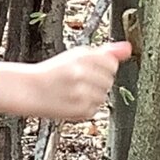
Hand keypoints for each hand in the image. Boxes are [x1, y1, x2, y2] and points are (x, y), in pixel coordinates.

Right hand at [0, 41, 132, 120]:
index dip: (102, 66)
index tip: (90, 68)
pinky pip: (96, 108)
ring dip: (93, 94)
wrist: (30, 90)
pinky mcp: (80, 111)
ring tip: (75, 91)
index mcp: (82, 58)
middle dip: (98, 80)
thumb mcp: (78, 55)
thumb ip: (107, 52)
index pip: (111, 63)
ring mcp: (82, 94)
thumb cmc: (54, 72)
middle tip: (79, 80)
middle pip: (109, 80)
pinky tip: (73, 100)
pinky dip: (87, 106)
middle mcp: (82, 75)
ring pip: (104, 96)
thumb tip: (128, 48)